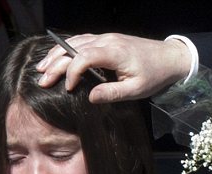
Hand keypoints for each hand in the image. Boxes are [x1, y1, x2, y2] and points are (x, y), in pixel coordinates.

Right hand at [36, 33, 189, 101]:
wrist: (169, 58)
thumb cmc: (154, 75)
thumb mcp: (136, 90)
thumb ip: (112, 93)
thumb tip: (89, 97)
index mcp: (114, 53)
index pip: (84, 57)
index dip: (72, 72)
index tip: (67, 88)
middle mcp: (107, 40)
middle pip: (74, 48)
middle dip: (56, 63)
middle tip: (42, 79)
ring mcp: (106, 38)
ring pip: (74, 42)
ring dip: (56, 54)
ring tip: (42, 68)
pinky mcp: (106, 39)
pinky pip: (81, 40)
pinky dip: (66, 49)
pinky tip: (57, 57)